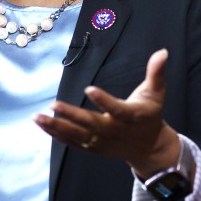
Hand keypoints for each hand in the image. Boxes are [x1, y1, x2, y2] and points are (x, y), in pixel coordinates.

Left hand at [33, 48, 180, 177]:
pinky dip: (57, 135)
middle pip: (91, 124)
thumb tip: (163, 52)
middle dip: (71, 116)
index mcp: (131, 116)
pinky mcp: (94, 148)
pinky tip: (42, 125)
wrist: (149, 148)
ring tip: (37, 117)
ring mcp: (102, 142)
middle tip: (53, 105)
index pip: (117, 109)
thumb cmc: (150, 115)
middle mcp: (114, 131)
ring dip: (56, 127)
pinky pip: (73, 142)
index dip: (104, 100)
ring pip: (77, 135)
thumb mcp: (157, 94)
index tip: (89, 89)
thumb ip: (157, 73)